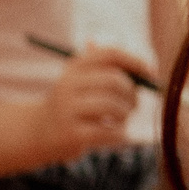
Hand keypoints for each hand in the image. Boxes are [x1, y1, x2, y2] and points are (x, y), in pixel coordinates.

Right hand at [26, 45, 156, 163]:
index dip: (135, 62)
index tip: (151, 74)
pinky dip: (121, 134)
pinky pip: (110, 131)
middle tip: (134, 105)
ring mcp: (67, 110)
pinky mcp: (71, 134)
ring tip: (121, 120)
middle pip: (114, 81)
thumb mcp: (83, 82)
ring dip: (125, 115)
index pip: (110, 54)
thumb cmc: (72, 105)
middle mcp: (68, 85)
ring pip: (113, 106)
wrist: (37, 133)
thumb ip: (112, 71)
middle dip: (132, 94)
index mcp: (73, 67)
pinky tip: (116, 135)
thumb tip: (148, 68)